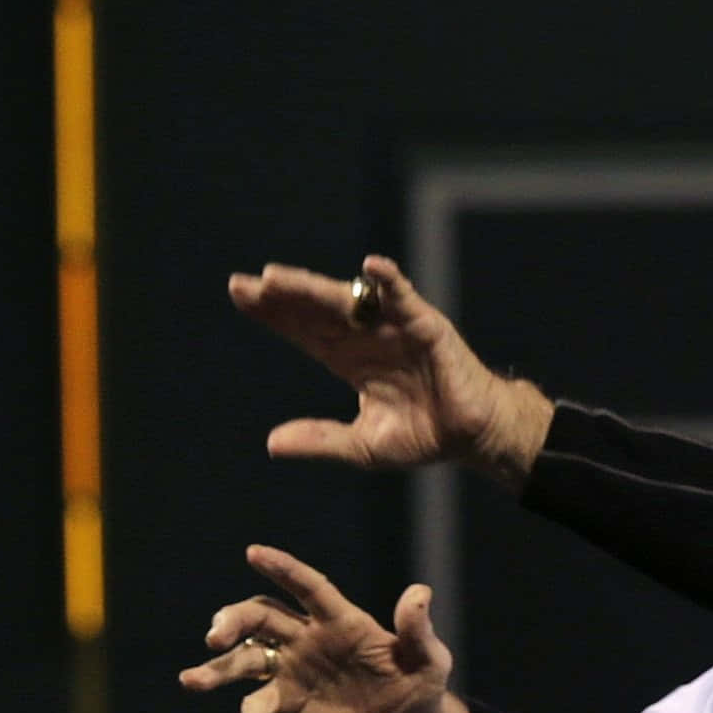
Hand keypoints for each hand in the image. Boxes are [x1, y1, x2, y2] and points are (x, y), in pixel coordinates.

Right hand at [179, 545, 472, 712]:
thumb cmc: (422, 689)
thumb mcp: (430, 661)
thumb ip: (418, 630)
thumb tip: (420, 593)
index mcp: (341, 620)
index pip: (308, 587)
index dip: (283, 568)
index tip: (253, 552)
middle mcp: (309, 638)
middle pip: (262, 616)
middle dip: (235, 620)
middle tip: (215, 634)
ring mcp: (294, 668)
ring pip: (245, 658)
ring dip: (217, 668)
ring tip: (190, 680)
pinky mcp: (288, 702)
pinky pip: (257, 711)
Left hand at [228, 254, 553, 483]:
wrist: (473, 437)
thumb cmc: (424, 435)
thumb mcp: (362, 446)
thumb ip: (321, 439)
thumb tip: (272, 444)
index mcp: (350, 359)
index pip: (304, 330)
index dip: (273, 313)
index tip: (239, 293)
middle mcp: (368, 336)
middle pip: (317, 310)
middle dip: (283, 296)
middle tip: (249, 283)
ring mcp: (396, 327)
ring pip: (349, 301)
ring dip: (314, 288)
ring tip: (279, 279)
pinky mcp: (427, 326)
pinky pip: (406, 298)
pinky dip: (390, 281)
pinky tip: (370, 266)